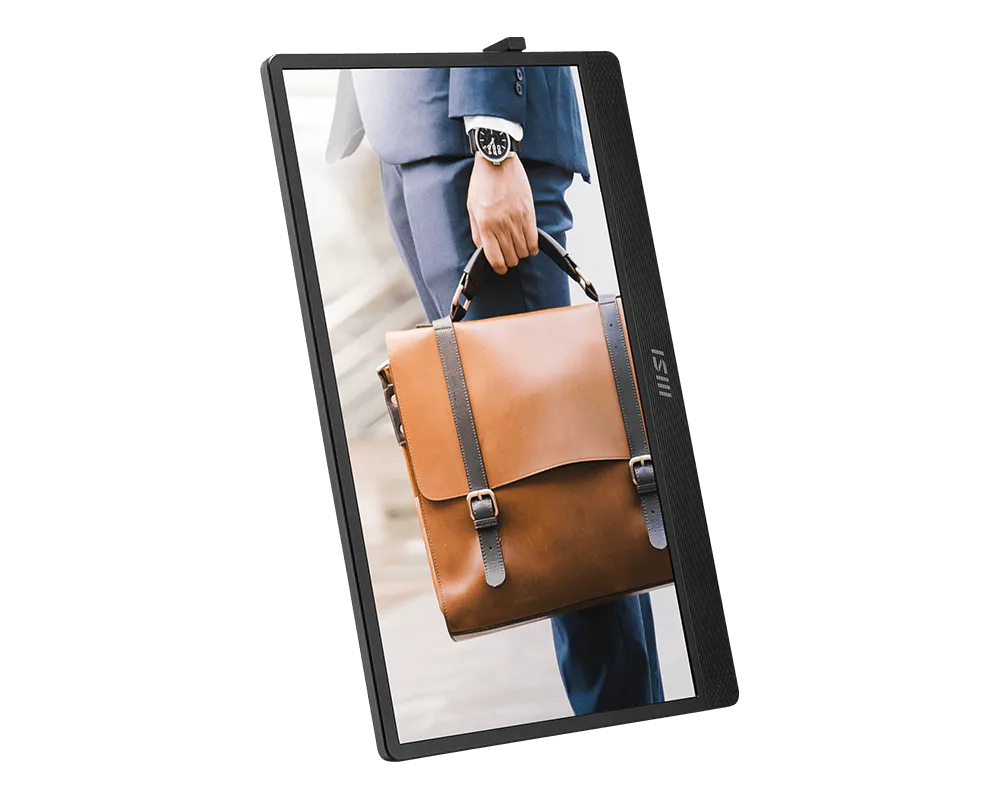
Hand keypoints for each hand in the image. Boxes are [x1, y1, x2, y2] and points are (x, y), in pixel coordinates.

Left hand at [467, 153, 538, 274]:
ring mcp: (516, 219)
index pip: (495, 258)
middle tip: (509, 258)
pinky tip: (529, 246)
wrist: (497, 161)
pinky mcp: (528, 213)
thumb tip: (483, 249)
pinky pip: (533, 239)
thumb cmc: (482, 183)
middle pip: (511, 257)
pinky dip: (532, 247)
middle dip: (510, 262)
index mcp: (485, 225)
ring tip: (518, 250)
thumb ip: (477, 231)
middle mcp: (501, 225)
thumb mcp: (471, 208)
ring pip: (523, 251)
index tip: (501, 269)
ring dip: (521, 254)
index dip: (499, 269)